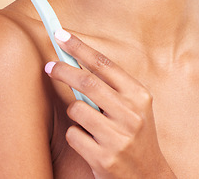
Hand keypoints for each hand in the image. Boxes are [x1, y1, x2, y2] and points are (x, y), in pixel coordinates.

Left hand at [45, 29, 176, 178]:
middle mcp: (131, 114)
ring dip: (74, 113)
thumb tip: (76, 62)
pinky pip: (73, 135)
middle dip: (63, 70)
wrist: (149, 177)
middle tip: (49, 66)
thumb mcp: (133, 107)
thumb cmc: (136, 135)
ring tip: (89, 123)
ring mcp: (118, 137)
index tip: (61, 35)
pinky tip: (91, 143)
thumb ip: (111, 88)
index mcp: (139, 95)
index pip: (104, 64)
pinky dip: (76, 135)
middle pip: (87, 82)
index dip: (80, 47)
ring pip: (76, 110)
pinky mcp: (104, 158)